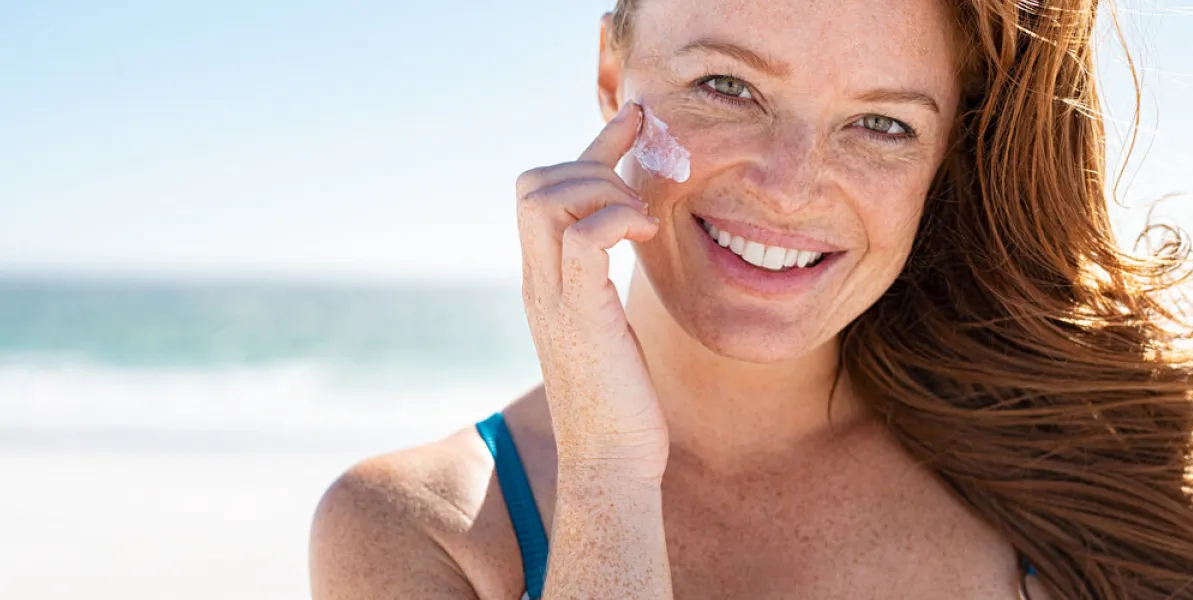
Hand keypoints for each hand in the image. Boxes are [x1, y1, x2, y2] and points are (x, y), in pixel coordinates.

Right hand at [516, 101, 668, 481]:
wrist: (611, 464)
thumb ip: (606, 283)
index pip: (546, 189)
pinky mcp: (581, 317)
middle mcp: (539, 282)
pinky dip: (616, 220)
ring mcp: (554, 299)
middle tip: (639, 197)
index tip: (636, 122)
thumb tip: (631, 246)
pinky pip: (583, 240)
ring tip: (641, 223)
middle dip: (592, 166)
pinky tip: (646, 238)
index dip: (593, 147)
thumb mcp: (609, 327)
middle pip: (533, 182)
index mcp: (545, 280)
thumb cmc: (621, 401)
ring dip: (602, 190)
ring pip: (547, 198)